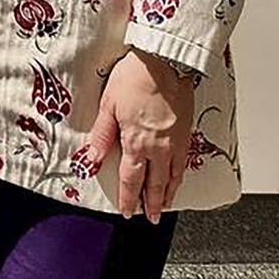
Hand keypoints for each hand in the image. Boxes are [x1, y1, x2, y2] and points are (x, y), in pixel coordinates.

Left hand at [87, 48, 196, 222]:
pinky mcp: (186, 133)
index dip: (130, 199)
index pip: (132, 181)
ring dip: (168, 194)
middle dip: (153, 203)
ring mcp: (175, 143)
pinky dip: (180, 177)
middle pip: (156, 185)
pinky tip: (177, 178)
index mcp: (137, 143)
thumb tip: (92, 161)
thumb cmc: (135, 78)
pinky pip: (183, 163)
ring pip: (173, 177)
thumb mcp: (108, 107)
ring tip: (164, 204)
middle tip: (152, 217)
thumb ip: (101, 137)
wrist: (164, 62)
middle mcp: (159, 148)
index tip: (128, 212)